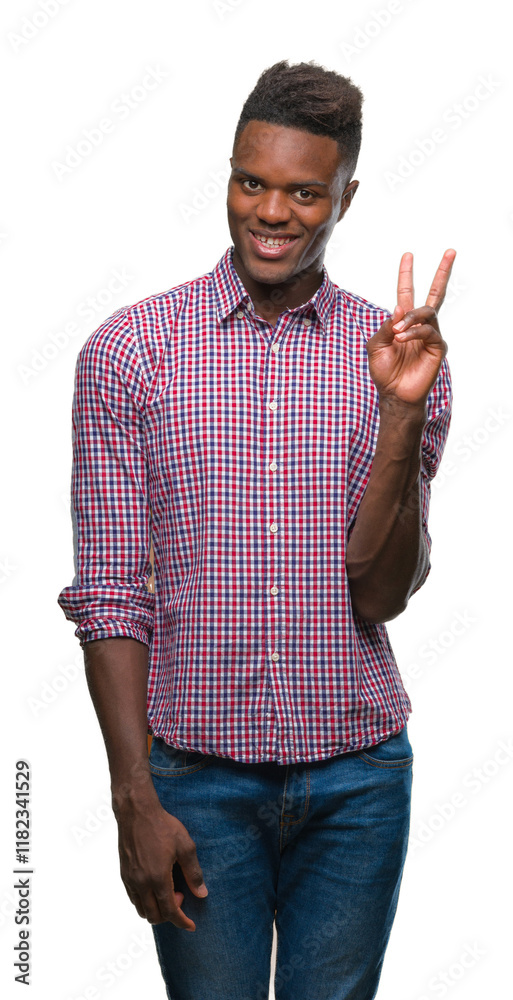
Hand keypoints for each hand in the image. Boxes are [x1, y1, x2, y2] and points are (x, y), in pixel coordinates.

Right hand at [117, 798, 207, 929]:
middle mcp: (141, 883)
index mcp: (157, 878)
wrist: (136, 812)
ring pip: (142, 910)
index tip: (191, 926)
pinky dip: (145, 902)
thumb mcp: (185, 846)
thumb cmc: (163, 826)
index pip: (170, 911)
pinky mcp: (124, 874)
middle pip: (154, 916)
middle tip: (181, 895)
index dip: (182, 922)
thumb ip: (194, 872)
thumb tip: (202, 893)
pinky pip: (134, 899)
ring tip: (168, 891)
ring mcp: (130, 880)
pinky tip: (155, 887)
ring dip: (156, 910)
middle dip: (170, 914)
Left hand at [367, 249, 455, 406]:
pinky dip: (413, 333)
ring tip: (396, 333)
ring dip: (410, 319)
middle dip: (442, 272)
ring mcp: (431, 335)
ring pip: (427, 312)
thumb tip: (399, 307)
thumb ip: (385, 325)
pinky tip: (402, 339)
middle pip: (435, 293)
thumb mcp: (375, 345)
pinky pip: (428, 331)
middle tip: (451, 251)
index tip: (408, 255)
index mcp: (403, 322)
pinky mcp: (437, 347)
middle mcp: (420, 325)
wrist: (394, 394)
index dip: (406, 274)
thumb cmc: (384, 371)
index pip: (407, 292)